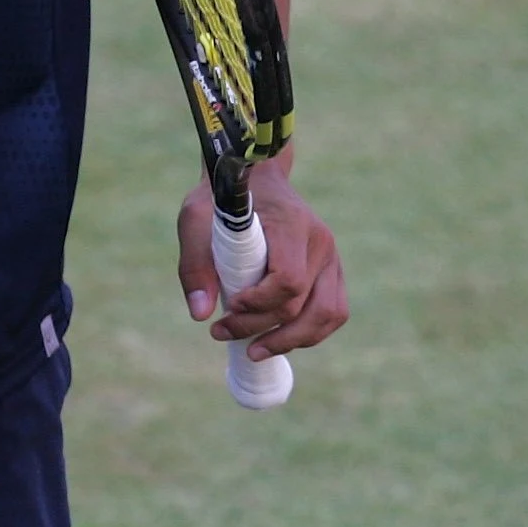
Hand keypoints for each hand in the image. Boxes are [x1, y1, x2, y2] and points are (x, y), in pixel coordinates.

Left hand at [176, 166, 347, 363]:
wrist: (255, 174)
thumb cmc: (223, 197)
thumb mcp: (196, 218)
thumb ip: (195, 264)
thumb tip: (201, 315)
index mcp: (292, 225)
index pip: (288, 280)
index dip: (259, 303)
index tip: (228, 306)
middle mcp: (320, 242)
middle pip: (306, 305)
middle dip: (264, 329)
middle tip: (222, 334)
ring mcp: (331, 257)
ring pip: (328, 315)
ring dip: (292, 341)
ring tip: (254, 352)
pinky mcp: (332, 270)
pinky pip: (332, 311)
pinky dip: (309, 333)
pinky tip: (277, 339)